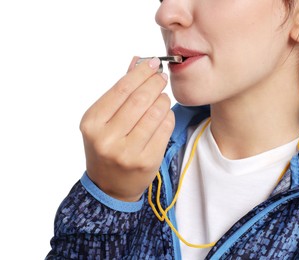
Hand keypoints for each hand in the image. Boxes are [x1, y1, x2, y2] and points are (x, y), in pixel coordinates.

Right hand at [80, 57, 174, 201]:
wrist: (110, 186)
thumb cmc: (107, 146)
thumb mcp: (104, 120)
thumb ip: (120, 91)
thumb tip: (137, 61)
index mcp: (92, 123)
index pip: (121, 89)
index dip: (140, 73)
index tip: (152, 63)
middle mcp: (107, 138)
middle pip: (140, 100)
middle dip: (155, 83)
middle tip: (161, 77)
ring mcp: (127, 152)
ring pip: (155, 113)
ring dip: (163, 100)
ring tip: (162, 97)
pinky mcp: (147, 161)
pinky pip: (165, 129)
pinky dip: (168, 116)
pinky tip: (165, 114)